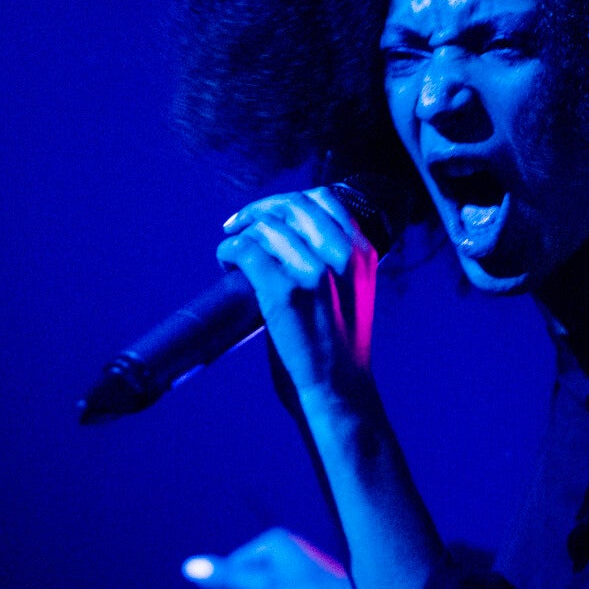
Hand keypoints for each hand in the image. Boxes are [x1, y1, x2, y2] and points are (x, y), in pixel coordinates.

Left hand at [214, 187, 378, 396]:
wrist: (340, 389)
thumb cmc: (338, 346)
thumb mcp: (352, 290)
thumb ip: (331, 258)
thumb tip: (286, 233)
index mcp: (362, 252)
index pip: (323, 199)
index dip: (285, 201)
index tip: (265, 215)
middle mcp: (341, 256)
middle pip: (291, 206)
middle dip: (258, 211)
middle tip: (237, 226)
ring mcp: (314, 272)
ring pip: (266, 226)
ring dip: (240, 234)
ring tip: (231, 252)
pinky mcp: (284, 292)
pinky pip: (246, 251)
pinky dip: (228, 251)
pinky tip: (226, 264)